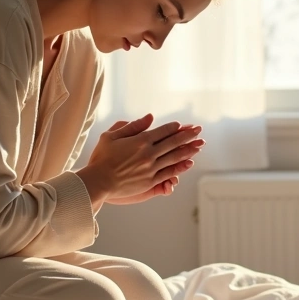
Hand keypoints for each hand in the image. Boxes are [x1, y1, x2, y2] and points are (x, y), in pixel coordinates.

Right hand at [75, 115, 204, 206]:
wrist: (98, 181)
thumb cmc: (101, 158)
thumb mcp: (112, 136)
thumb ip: (132, 126)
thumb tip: (150, 117)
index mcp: (140, 140)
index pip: (163, 131)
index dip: (174, 127)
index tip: (182, 125)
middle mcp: (148, 153)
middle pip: (173, 142)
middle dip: (188, 135)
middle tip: (199, 130)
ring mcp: (151, 168)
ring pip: (175, 157)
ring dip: (189, 149)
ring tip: (200, 144)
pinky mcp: (150, 181)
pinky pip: (169, 172)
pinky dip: (180, 167)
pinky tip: (189, 162)